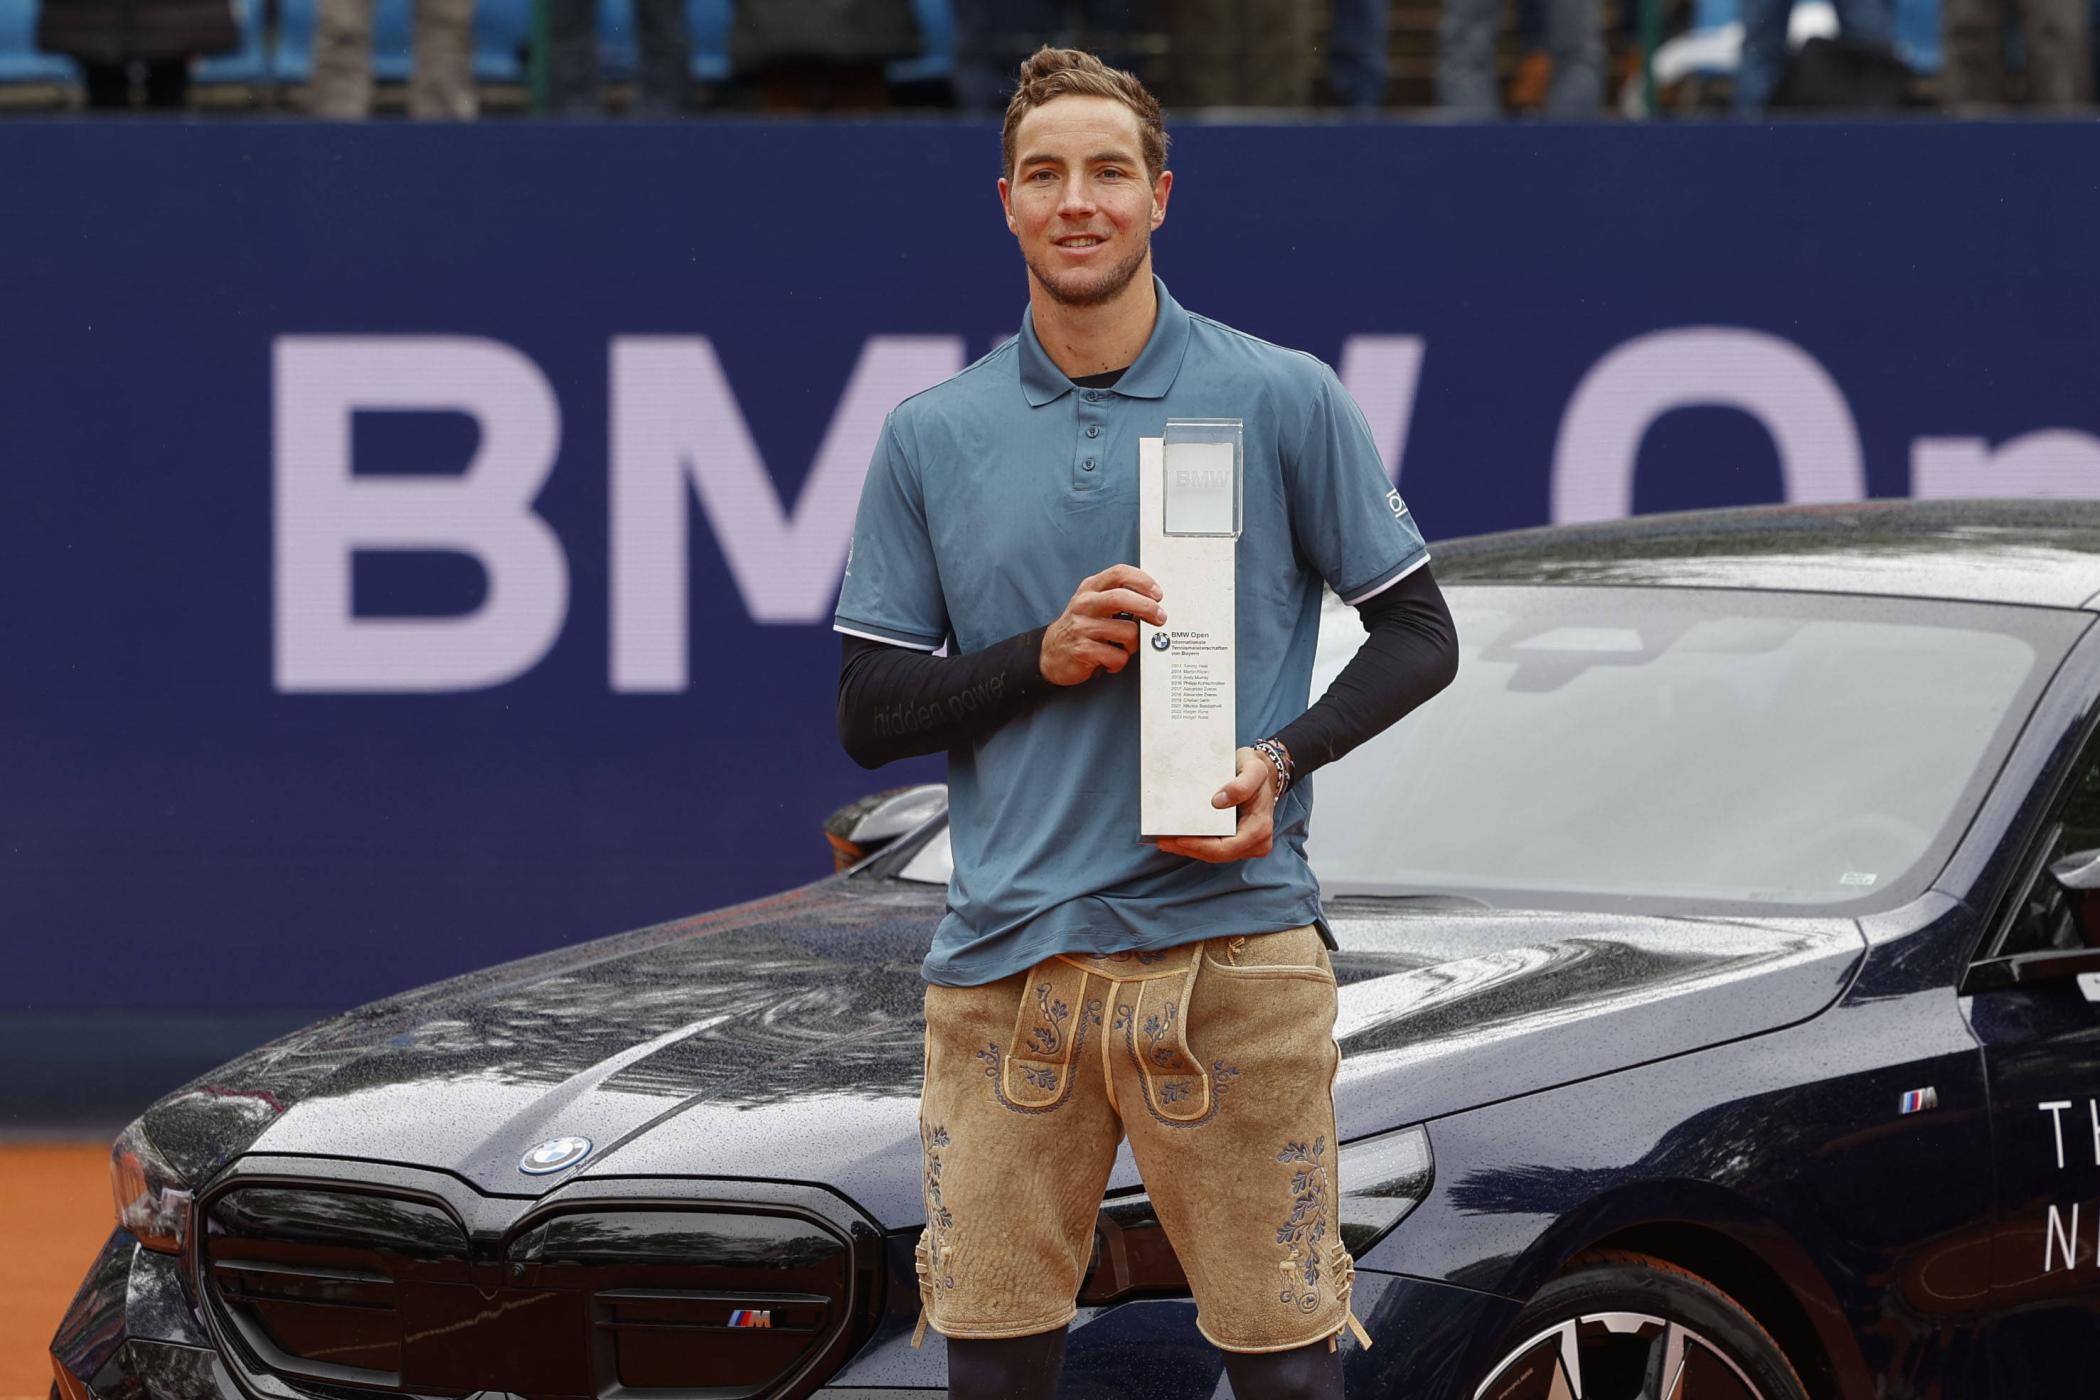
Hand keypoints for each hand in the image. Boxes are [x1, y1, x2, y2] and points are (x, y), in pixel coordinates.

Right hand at [1040, 564, 1165, 685]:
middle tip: (1160, 618)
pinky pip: (1117, 656)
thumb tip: (1154, 601)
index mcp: (1091, 588)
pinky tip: (1112, 660)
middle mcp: (1084, 604)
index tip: (1158, 594)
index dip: (1143, 581)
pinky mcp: (1082, 650)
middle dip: (1147, 607)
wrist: (1052, 653)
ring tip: (1126, 647)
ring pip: (1126, 631)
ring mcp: (1082, 627)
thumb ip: (1119, 597)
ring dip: (1134, 643)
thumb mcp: (1095, 604)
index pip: (1119, 573)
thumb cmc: (1082, 627)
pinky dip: (1120, 662)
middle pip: (1121, 597)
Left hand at [1155, 747, 1276, 863]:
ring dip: (1189, 848)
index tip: (1178, 839)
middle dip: (1189, 849)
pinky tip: (1178, 838)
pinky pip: (1215, 848)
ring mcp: (1247, 845)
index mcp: (1260, 829)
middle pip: (1216, 855)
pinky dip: (1196, 844)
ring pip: (1214, 854)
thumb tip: (1218, 802)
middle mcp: (1256, 843)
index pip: (1226, 848)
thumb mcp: (1254, 770)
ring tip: (1165, 841)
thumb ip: (1242, 785)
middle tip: (1163, 841)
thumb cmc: (1258, 771)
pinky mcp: (1238, 842)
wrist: (1264, 774)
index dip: (1200, 846)